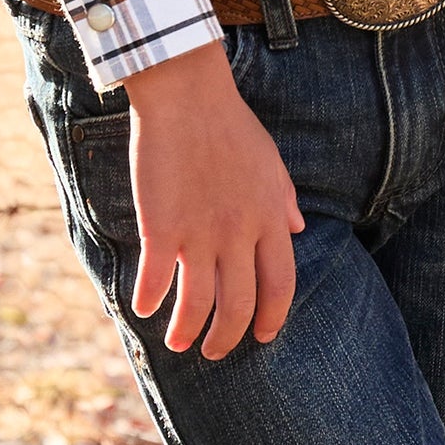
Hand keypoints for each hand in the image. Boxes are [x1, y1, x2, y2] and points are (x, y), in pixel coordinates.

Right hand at [122, 40, 304, 358]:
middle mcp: (238, 234)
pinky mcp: (161, 227)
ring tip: (178, 343)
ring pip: (197, 305)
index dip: (272, 317)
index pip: (281, 285)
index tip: (262, 335)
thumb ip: (283, 198)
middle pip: (238, 306)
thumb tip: (300, 229)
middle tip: (215, 351)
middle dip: (227, 338)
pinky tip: (144, 307)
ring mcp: (199, 233)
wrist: (186, 94)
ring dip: (187, 332)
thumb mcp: (269, 159)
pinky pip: (157, 280)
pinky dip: (150, 301)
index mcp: (268, 218)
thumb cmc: (228, 122)